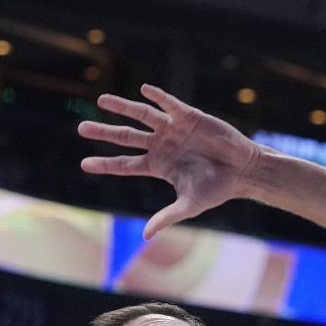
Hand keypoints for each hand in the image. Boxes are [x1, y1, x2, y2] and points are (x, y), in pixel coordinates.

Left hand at [78, 84, 260, 239]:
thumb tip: (145, 236)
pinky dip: (157, 97)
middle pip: (125, 137)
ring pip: (142, 116)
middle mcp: (161, 145)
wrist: (243, 171)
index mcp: (157, 165)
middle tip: (81, 128)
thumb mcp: (189, 205)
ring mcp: (173, 129)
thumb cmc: (217, 189)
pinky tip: (144, 90)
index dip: (105, 164)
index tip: (84, 164)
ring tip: (102, 101)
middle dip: (104, 132)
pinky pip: (169, 104)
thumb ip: (167, 217)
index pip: (125, 164)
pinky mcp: (189, 116)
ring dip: (122, 107)